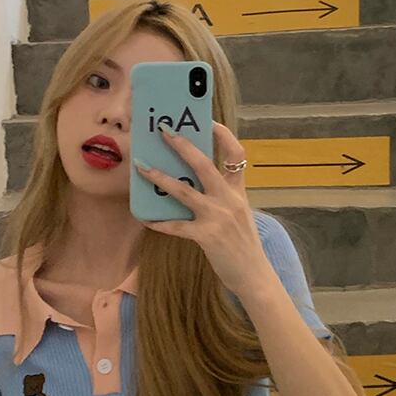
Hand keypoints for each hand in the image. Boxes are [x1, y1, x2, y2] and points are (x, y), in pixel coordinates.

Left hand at [134, 123, 273, 298]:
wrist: (254, 275)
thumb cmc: (244, 245)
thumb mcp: (239, 214)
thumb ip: (222, 197)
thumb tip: (190, 183)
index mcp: (238, 192)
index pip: (236, 155)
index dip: (223, 135)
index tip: (208, 121)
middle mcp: (229, 200)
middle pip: (204, 164)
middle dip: (182, 145)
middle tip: (164, 131)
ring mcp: (217, 217)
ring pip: (183, 190)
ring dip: (159, 177)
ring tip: (141, 167)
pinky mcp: (206, 236)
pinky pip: (176, 226)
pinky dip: (158, 222)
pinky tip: (144, 218)